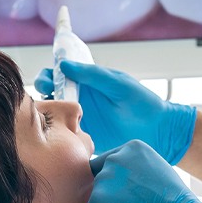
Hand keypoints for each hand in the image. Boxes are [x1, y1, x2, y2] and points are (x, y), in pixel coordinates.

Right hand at [35, 62, 195, 163]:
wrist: (158, 131)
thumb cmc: (142, 102)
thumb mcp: (118, 84)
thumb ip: (93, 74)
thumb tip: (64, 64)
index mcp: (87, 82)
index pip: (59, 74)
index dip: (48, 74)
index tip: (47, 78)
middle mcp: (80, 99)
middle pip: (51, 93)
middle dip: (43, 92)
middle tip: (47, 94)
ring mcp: (80, 119)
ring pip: (53, 114)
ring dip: (46, 112)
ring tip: (48, 113)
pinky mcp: (83, 137)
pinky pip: (63, 134)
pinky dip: (56, 133)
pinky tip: (57, 132)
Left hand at [84, 140, 201, 202]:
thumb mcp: (156, 171)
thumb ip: (134, 168)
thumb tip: (117, 177)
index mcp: (131, 147)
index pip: (109, 165)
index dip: (121, 185)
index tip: (140, 195)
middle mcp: (115, 159)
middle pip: (101, 182)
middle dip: (114, 198)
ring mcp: (105, 180)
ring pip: (96, 201)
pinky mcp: (97, 202)